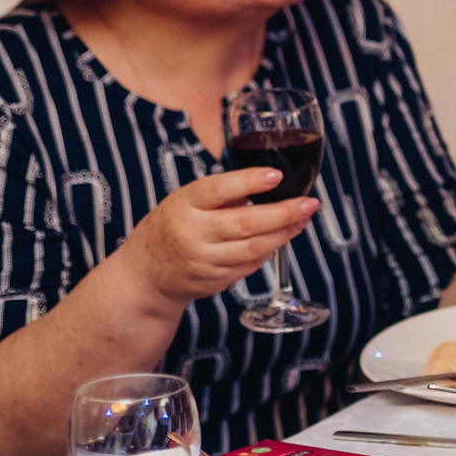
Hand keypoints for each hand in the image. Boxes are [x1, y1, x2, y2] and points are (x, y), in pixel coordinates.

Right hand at [122, 168, 315, 307]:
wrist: (146, 275)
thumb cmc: (173, 227)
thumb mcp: (187, 200)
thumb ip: (223, 193)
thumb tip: (271, 180)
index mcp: (184, 205)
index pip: (217, 190)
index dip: (248, 182)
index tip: (276, 174)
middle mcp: (192, 234)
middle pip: (245, 224)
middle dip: (283, 213)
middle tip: (310, 203)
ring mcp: (203, 261)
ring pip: (253, 248)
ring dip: (284, 233)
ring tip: (303, 218)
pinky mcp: (214, 281)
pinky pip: (250, 265)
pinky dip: (269, 250)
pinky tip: (283, 237)